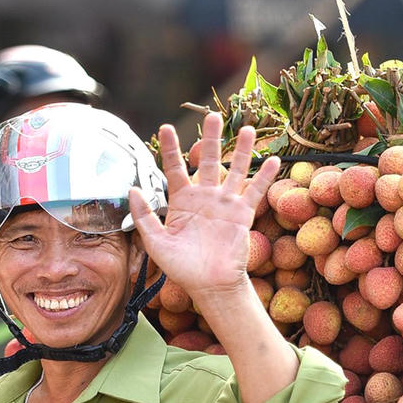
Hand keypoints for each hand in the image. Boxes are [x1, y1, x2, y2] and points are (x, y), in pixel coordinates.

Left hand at [128, 112, 279, 300]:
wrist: (209, 286)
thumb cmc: (181, 268)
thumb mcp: (156, 242)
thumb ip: (144, 216)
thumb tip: (131, 189)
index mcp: (181, 201)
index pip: (174, 168)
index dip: (169, 148)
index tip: (165, 128)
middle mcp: (204, 197)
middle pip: (208, 161)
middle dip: (210, 139)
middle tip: (213, 116)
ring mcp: (225, 204)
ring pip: (235, 170)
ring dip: (241, 150)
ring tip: (248, 129)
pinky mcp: (242, 214)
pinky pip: (254, 191)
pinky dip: (263, 176)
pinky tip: (271, 159)